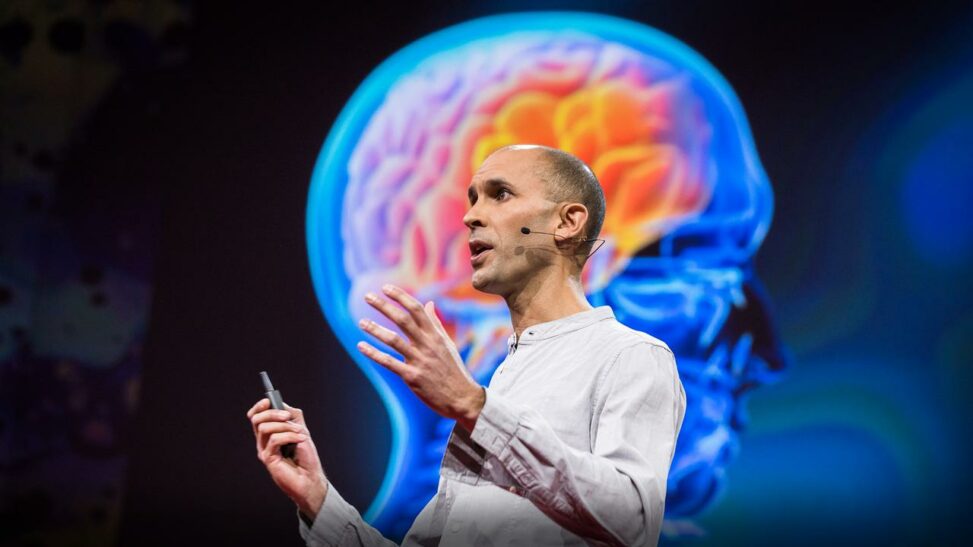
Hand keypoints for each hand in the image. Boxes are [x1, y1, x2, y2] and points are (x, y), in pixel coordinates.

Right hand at [247, 398, 327, 519]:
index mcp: (270, 434)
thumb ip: (292, 417)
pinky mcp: (268, 459)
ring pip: (264, 428)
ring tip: (300, 433)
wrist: (311, 478)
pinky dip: (289, 436)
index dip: (259, 407)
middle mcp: (264, 442)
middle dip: (272, 413)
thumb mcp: (300, 431)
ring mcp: (265, 450)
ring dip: (285, 426)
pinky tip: (300, 440)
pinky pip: (274, 440)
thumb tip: (282, 404)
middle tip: (287, 416)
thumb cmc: (306, 457)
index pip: (256, 417)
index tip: (268, 400)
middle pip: (257, 420)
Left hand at [357, 285, 485, 430]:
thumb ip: (436, 324)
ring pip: (394, 340)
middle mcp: (427, 345)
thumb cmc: (454, 371)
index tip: (386, 288)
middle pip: (403, 320)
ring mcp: (420, 360)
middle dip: (384, 306)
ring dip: (375, 330)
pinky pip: (389, 362)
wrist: (462, 398)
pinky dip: (374, 354)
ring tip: (361, 322)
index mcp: (435, 335)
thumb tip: (429, 303)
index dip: (400, 297)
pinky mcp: (413, 376)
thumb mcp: (447, 344)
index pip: (417, 309)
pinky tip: (361, 346)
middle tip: (368, 297)